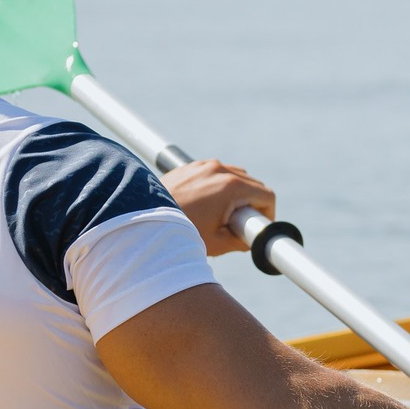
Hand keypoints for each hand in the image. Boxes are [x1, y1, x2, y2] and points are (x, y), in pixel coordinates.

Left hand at [161, 159, 275, 256]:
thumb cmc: (179, 234)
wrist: (142, 221)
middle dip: (252, 204)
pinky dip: (218, 187)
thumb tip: (253, 239)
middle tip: (239, 225)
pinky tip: (207, 205)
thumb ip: (243, 240)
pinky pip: (215, 173)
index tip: (258, 228)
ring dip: (237, 194)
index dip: (268, 214)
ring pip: (235, 176)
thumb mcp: (218, 243)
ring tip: (222, 215)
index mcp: (231, 187)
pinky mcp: (191, 167)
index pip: (266, 195)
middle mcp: (220, 170)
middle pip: (253, 184)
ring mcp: (204, 165)